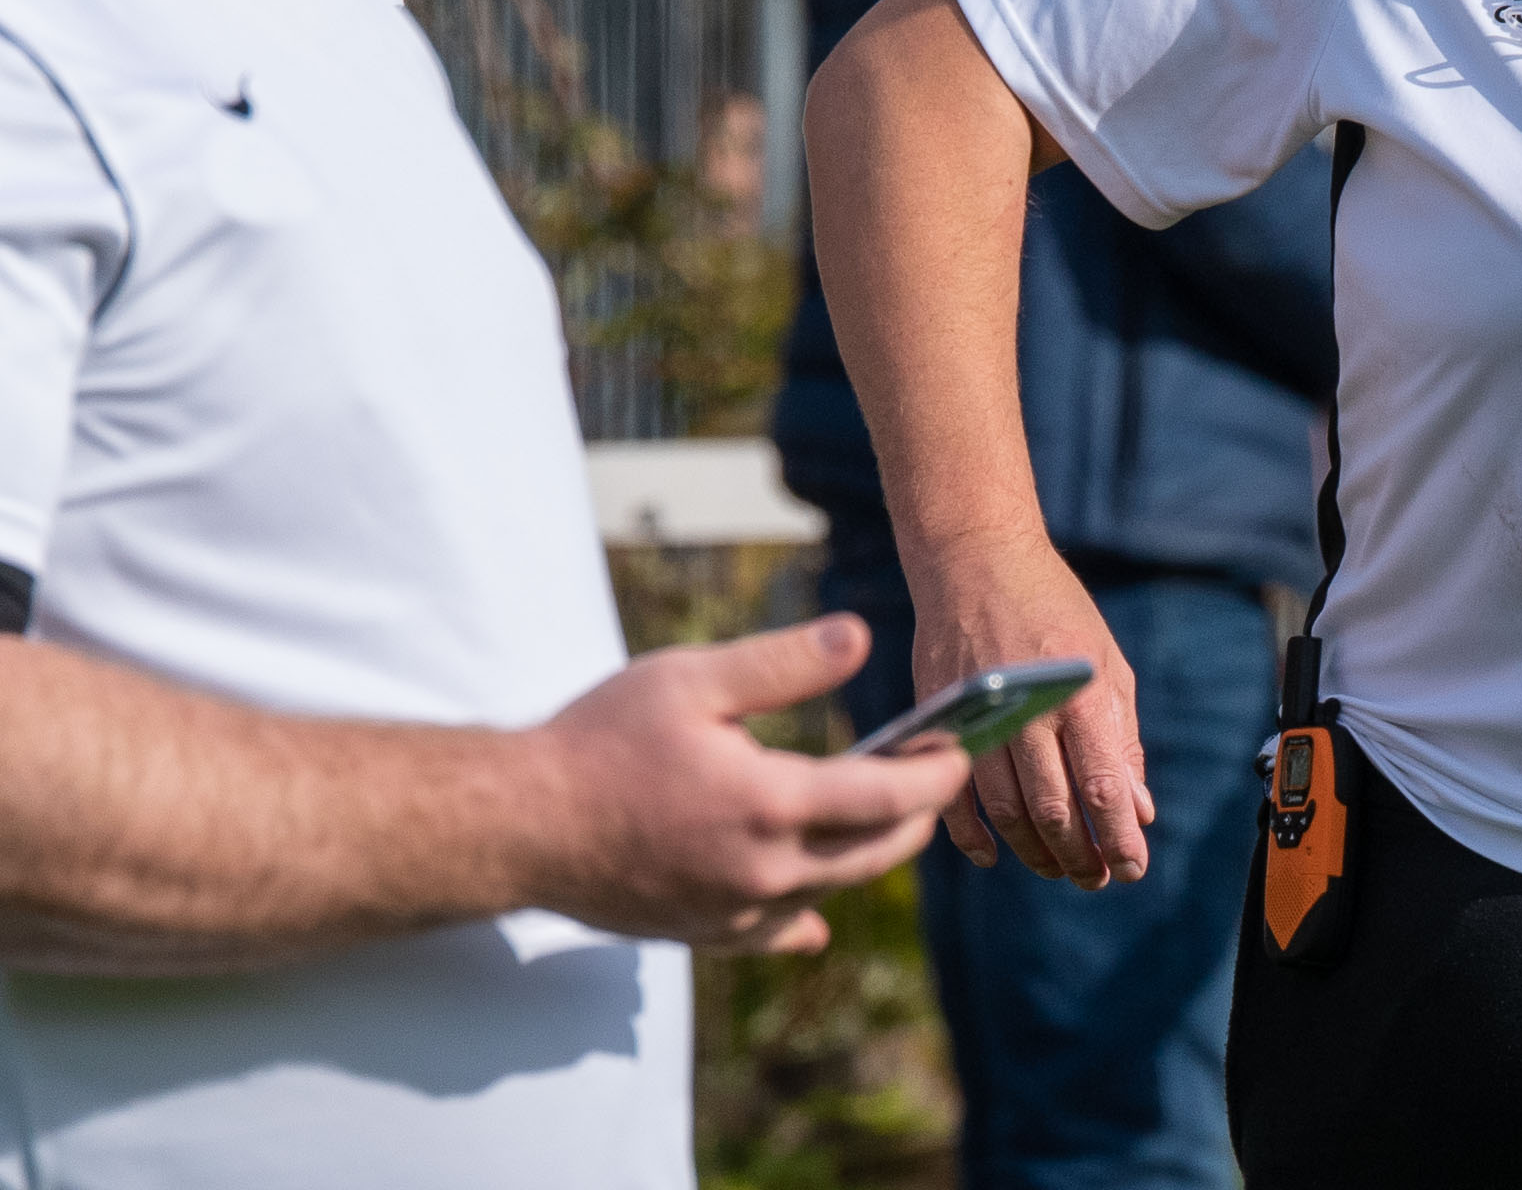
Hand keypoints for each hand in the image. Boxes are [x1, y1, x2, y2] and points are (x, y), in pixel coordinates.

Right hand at [520, 614, 969, 953]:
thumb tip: (860, 637)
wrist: (514, 826)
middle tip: (933, 775)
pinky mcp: (700, 933)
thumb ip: (783, 663)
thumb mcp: (691, 680)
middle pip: (875, 854)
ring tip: (884, 813)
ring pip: (830, 890)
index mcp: (771, 806)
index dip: (936, 773)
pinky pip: (773, 931)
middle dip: (916, 814)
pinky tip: (812, 916)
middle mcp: (763, 872)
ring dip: (867, 854)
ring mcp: (732, 912)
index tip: (959, 748)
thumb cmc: (599, 742)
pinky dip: (803, 914)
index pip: (889, 798)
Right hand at [904, 530, 1152, 888]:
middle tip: (1096, 879)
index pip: (1103, 786)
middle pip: (1054, 808)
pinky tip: (995, 854)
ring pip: (1006, 810)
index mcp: (1081, 693)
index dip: (1119, 838)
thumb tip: (1137, 809)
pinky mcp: (941, 718)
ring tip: (1058, 869)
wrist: (978, 562)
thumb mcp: (1108, 663)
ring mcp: (981, 714)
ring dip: (1035, 851)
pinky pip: (954, 794)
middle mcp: (1030, 708)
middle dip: (1080, 855)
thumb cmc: (1056, 613)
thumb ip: (1123, 737)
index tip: (1133, 869)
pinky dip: (972, 834)